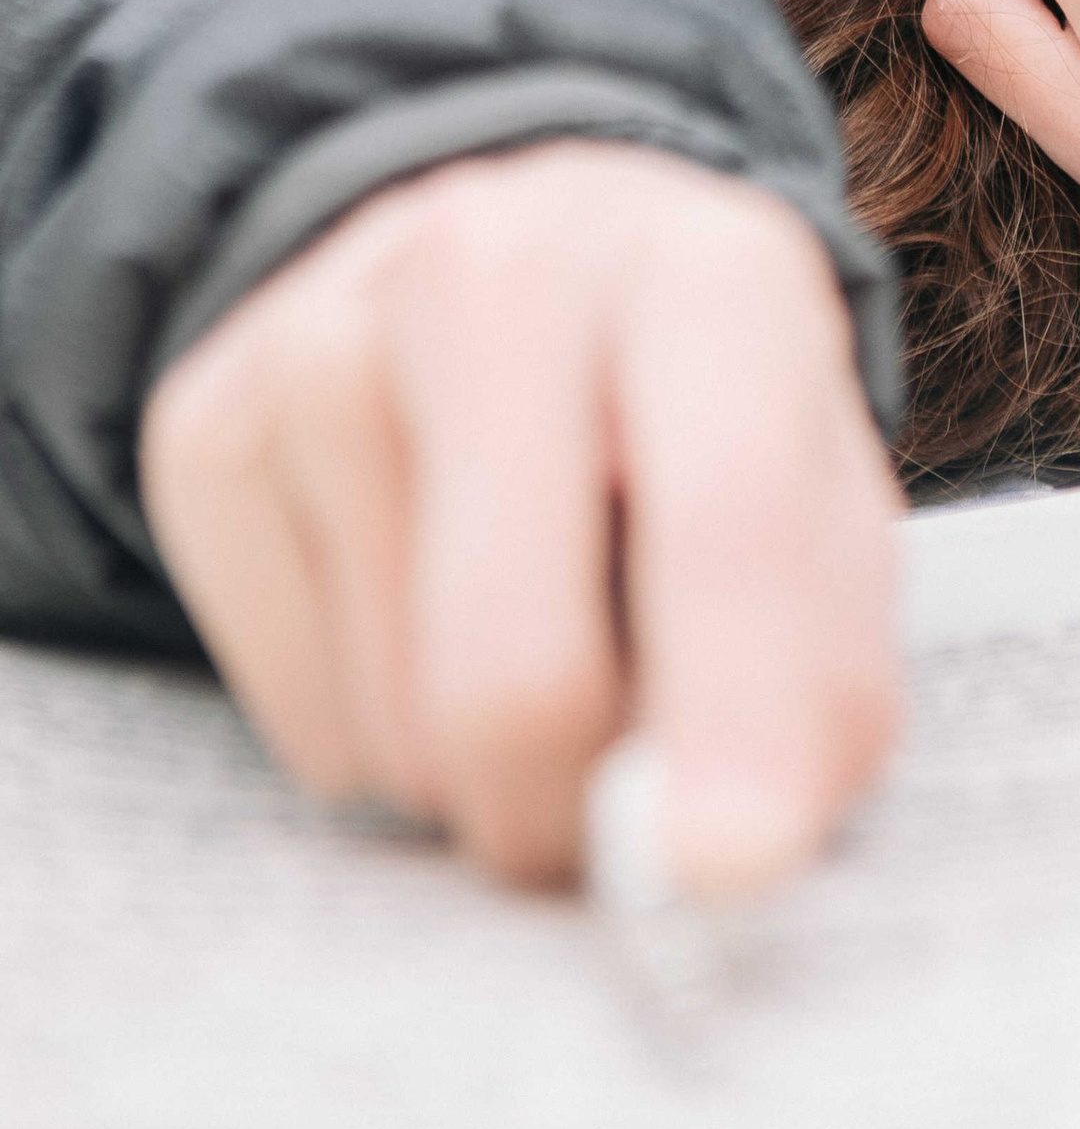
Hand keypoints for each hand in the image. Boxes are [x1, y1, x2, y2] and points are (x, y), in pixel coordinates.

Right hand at [138, 142, 901, 894]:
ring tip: (534, 638)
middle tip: (619, 817)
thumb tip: (725, 855)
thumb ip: (821, 675)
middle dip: (576, 814)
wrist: (526, 260)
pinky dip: (381, 738)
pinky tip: (423, 608)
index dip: (737, 718)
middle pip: (517, 674)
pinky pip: (299, 729)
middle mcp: (503, 269)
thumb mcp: (822, 497)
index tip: (728, 868)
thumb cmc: (700, 410)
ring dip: (483, 775)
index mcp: (706, 272)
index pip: (727, 518)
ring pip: (402, 733)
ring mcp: (331, 336)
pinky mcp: (209, 424)